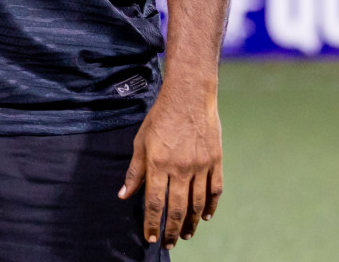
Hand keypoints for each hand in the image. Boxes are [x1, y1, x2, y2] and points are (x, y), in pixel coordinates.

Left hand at [119, 82, 222, 247]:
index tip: (150, 238)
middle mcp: (180, 168)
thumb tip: (123, 195)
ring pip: (197, 203)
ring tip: (185, 234)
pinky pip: (215, 190)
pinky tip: (204, 216)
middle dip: (171, 230)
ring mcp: (200, 165)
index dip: (152, 223)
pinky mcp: (215, 161)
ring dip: (191, 223)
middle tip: (169, 243)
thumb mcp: (141, 141)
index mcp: (158, 163)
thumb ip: (134, 171)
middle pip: (177, 208)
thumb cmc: (160, 117)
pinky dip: (211, 206)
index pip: (154, 202)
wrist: (189, 96)